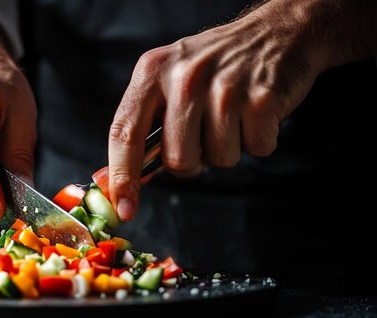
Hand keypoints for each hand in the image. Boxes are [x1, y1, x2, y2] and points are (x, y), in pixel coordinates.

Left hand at [107, 0, 376, 220]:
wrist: (276, 32)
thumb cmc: (215, 66)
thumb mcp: (169, 81)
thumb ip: (144, 128)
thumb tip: (118, 179)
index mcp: (151, 72)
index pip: (125, 133)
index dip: (123, 177)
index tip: (125, 208)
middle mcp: (184, 76)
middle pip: (177, 159)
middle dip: (193, 161)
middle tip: (205, 133)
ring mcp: (225, 86)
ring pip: (219, 159)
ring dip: (229, 148)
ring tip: (233, 115)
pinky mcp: (262, 97)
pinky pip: (256, 148)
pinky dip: (259, 140)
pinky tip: (256, 112)